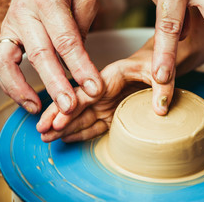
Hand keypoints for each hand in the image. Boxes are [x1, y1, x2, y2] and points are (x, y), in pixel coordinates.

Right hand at [0, 0, 103, 114]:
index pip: (67, 39)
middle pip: (40, 54)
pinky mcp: (5, 37)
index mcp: (50, 0)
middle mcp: (26, 13)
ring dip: (24, 90)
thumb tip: (80, 60)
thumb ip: (84, 25)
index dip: (81, 66)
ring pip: (10, 61)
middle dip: (56, 84)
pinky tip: (28, 101)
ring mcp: (11, 26)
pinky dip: (10, 85)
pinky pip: (0, 64)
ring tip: (40, 111)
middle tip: (70, 107)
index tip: (95, 88)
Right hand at [36, 10, 203, 141]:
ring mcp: (105, 102)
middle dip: (58, 118)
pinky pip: (94, 124)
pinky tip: (67, 137)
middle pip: (77, 104)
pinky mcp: (111, 111)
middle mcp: (103, 89)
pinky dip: (81, 131)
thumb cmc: (158, 64)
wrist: (159, 67)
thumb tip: (159, 111)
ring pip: (81, 116)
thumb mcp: (162, 72)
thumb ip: (162, 88)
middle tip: (41, 132)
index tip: (55, 120)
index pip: (86, 91)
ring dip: (64, 127)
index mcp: (111, 76)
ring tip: (46, 138)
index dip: (69, 105)